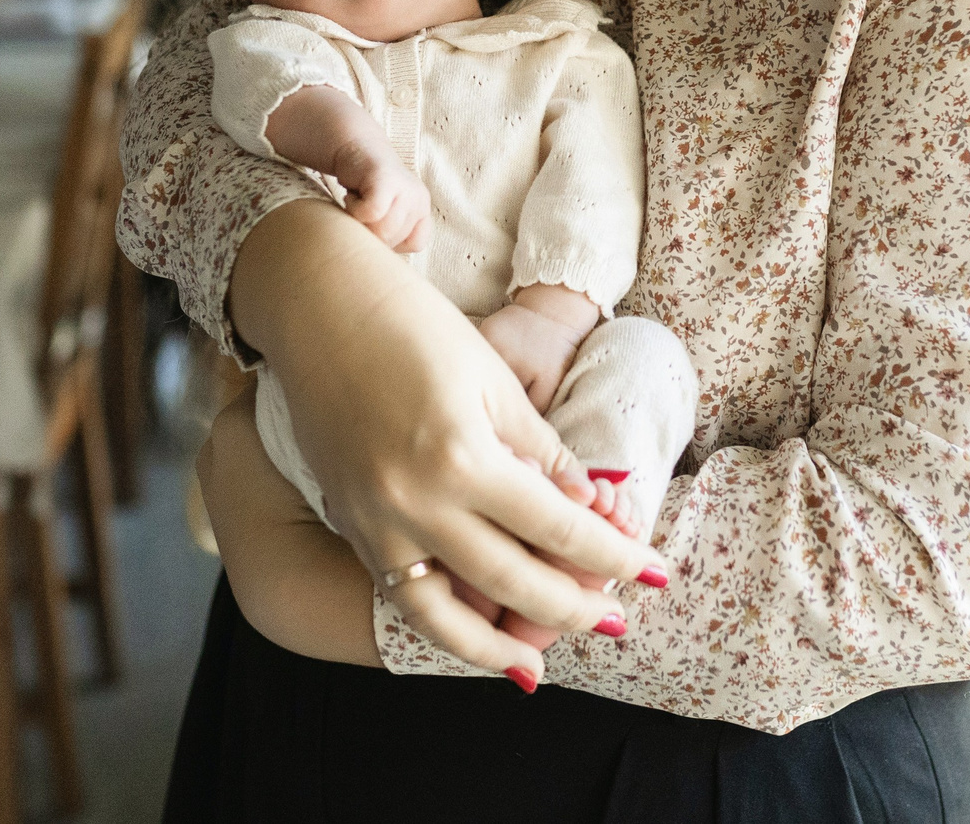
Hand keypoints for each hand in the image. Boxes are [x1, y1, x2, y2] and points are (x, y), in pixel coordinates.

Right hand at [228, 201, 668, 684]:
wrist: (318, 307)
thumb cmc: (413, 326)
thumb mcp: (493, 381)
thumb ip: (541, 452)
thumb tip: (587, 507)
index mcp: (463, 456)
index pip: (556, 528)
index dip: (611, 555)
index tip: (652, 570)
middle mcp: (416, 501)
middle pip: (511, 580)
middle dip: (572, 608)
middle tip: (614, 620)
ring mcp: (375, 520)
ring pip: (445, 614)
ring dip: (498, 646)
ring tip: (538, 663)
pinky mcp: (350, 523)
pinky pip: (402, 594)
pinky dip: (441, 624)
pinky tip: (473, 636)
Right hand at [329, 137, 430, 253]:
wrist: (354, 146)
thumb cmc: (363, 189)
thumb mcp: (381, 217)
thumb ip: (387, 237)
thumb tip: (377, 269)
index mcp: (423, 211)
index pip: (415, 244)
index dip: (391, 242)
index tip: (375, 223)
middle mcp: (419, 199)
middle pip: (393, 240)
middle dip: (370, 232)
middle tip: (361, 211)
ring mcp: (406, 188)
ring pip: (383, 229)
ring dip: (359, 221)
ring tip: (356, 203)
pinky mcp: (386, 178)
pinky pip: (372, 212)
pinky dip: (354, 209)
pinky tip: (352, 196)